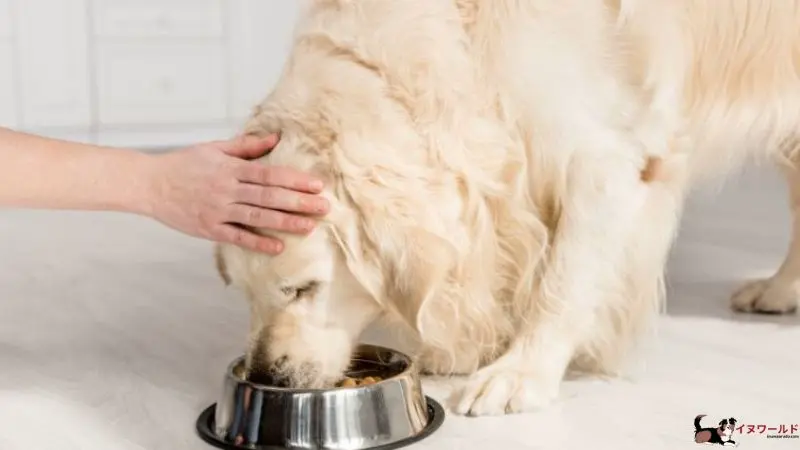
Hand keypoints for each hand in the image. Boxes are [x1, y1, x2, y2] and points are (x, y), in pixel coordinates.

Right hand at [143, 134, 329, 253]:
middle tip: (324, 207)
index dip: (295, 180)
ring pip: (257, 217)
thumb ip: (246, 146)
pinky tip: (277, 247)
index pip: (270, 174)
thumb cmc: (184, 163)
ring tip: (308, 226)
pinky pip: (237, 237)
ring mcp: (218, 210)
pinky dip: (257, 243)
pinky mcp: (208, 229)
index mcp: (231, 169)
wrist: (149, 183)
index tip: (317, 185)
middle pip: (269, 196)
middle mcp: (227, 189)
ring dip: (285, 222)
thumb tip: (275, 138)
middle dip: (299, 202)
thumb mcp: (214, 149)